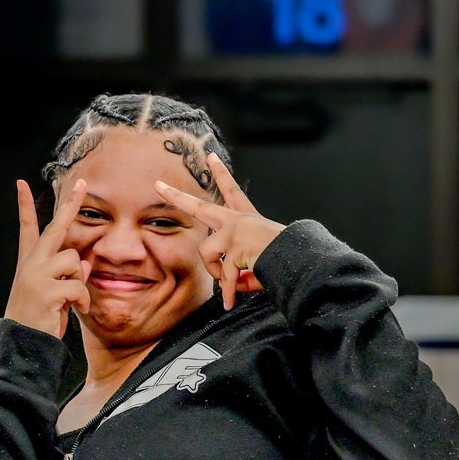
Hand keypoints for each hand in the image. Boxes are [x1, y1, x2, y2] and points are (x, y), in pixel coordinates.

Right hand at [3, 178, 91, 337]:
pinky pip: (78, 285)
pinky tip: (76, 310)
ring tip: (72, 301)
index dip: (24, 206)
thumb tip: (85, 264)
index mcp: (28, 264)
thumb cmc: (40, 322)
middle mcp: (29, 265)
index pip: (27, 228)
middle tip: (82, 184)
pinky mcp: (45, 289)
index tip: (20, 184)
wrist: (24, 347)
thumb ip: (67, 277)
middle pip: (54, 227)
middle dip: (71, 205)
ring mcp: (35, 275)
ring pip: (73, 260)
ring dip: (79, 281)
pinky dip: (82, 300)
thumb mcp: (55, 296)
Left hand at [155, 153, 284, 310]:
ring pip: (207, 254)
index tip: (211, 157)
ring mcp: (235, 231)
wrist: (300, 260)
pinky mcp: (234, 246)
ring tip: (232, 285)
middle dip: (177, 197)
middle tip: (158, 185)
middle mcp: (239, 220)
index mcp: (247, 218)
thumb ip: (239, 274)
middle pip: (200, 207)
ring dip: (217, 274)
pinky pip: (223, 277)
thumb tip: (227, 285)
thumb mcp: (257, 266)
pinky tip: (230, 303)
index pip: (232, 192)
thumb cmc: (284, 261)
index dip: (221, 174)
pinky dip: (228, 293)